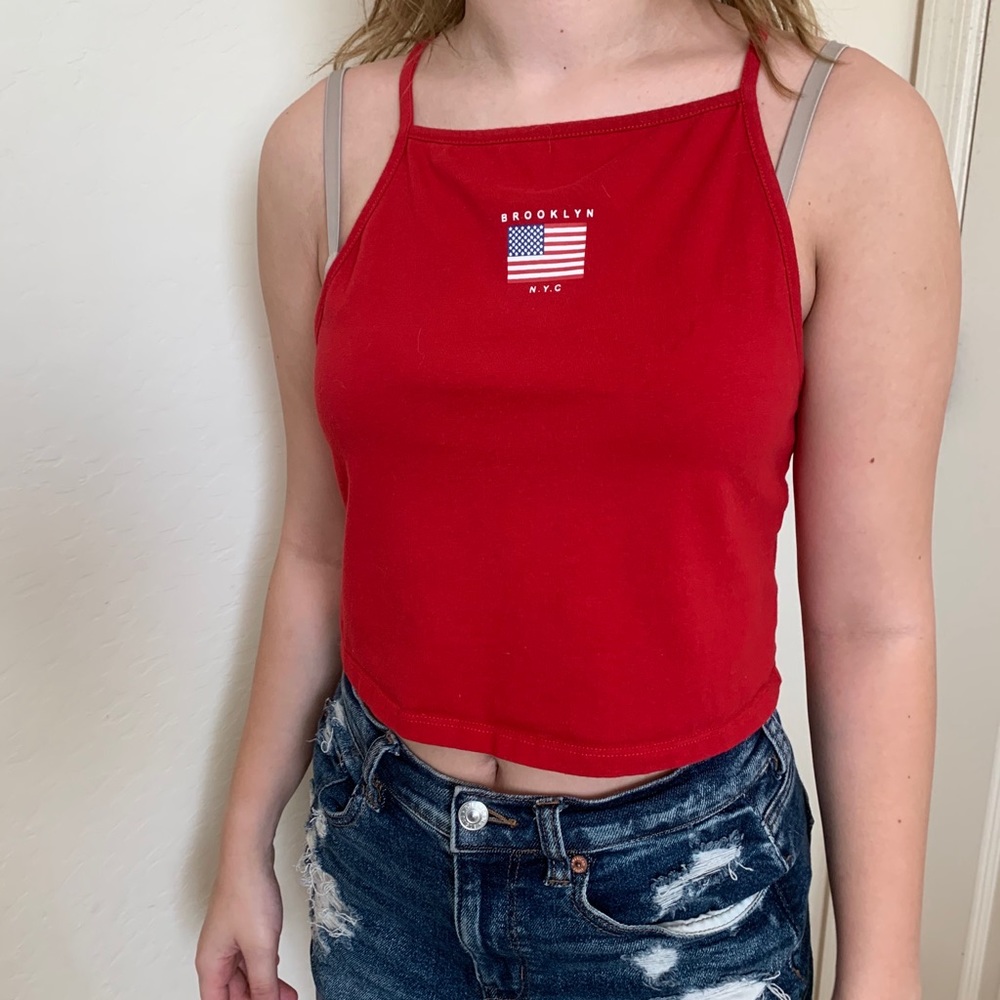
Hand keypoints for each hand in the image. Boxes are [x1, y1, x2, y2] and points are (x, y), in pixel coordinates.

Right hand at [196, 856, 297, 999]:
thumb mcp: (260, 947)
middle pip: (233, 993)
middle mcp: (216, 955)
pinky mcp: (242, 927)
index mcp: (211, 965)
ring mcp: (229, 940)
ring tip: (289, 994)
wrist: (250, 856)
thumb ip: (264, 983)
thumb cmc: (247, 895)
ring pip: (245, 976)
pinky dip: (266, 969)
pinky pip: (251, 958)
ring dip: (265, 987)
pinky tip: (278, 973)